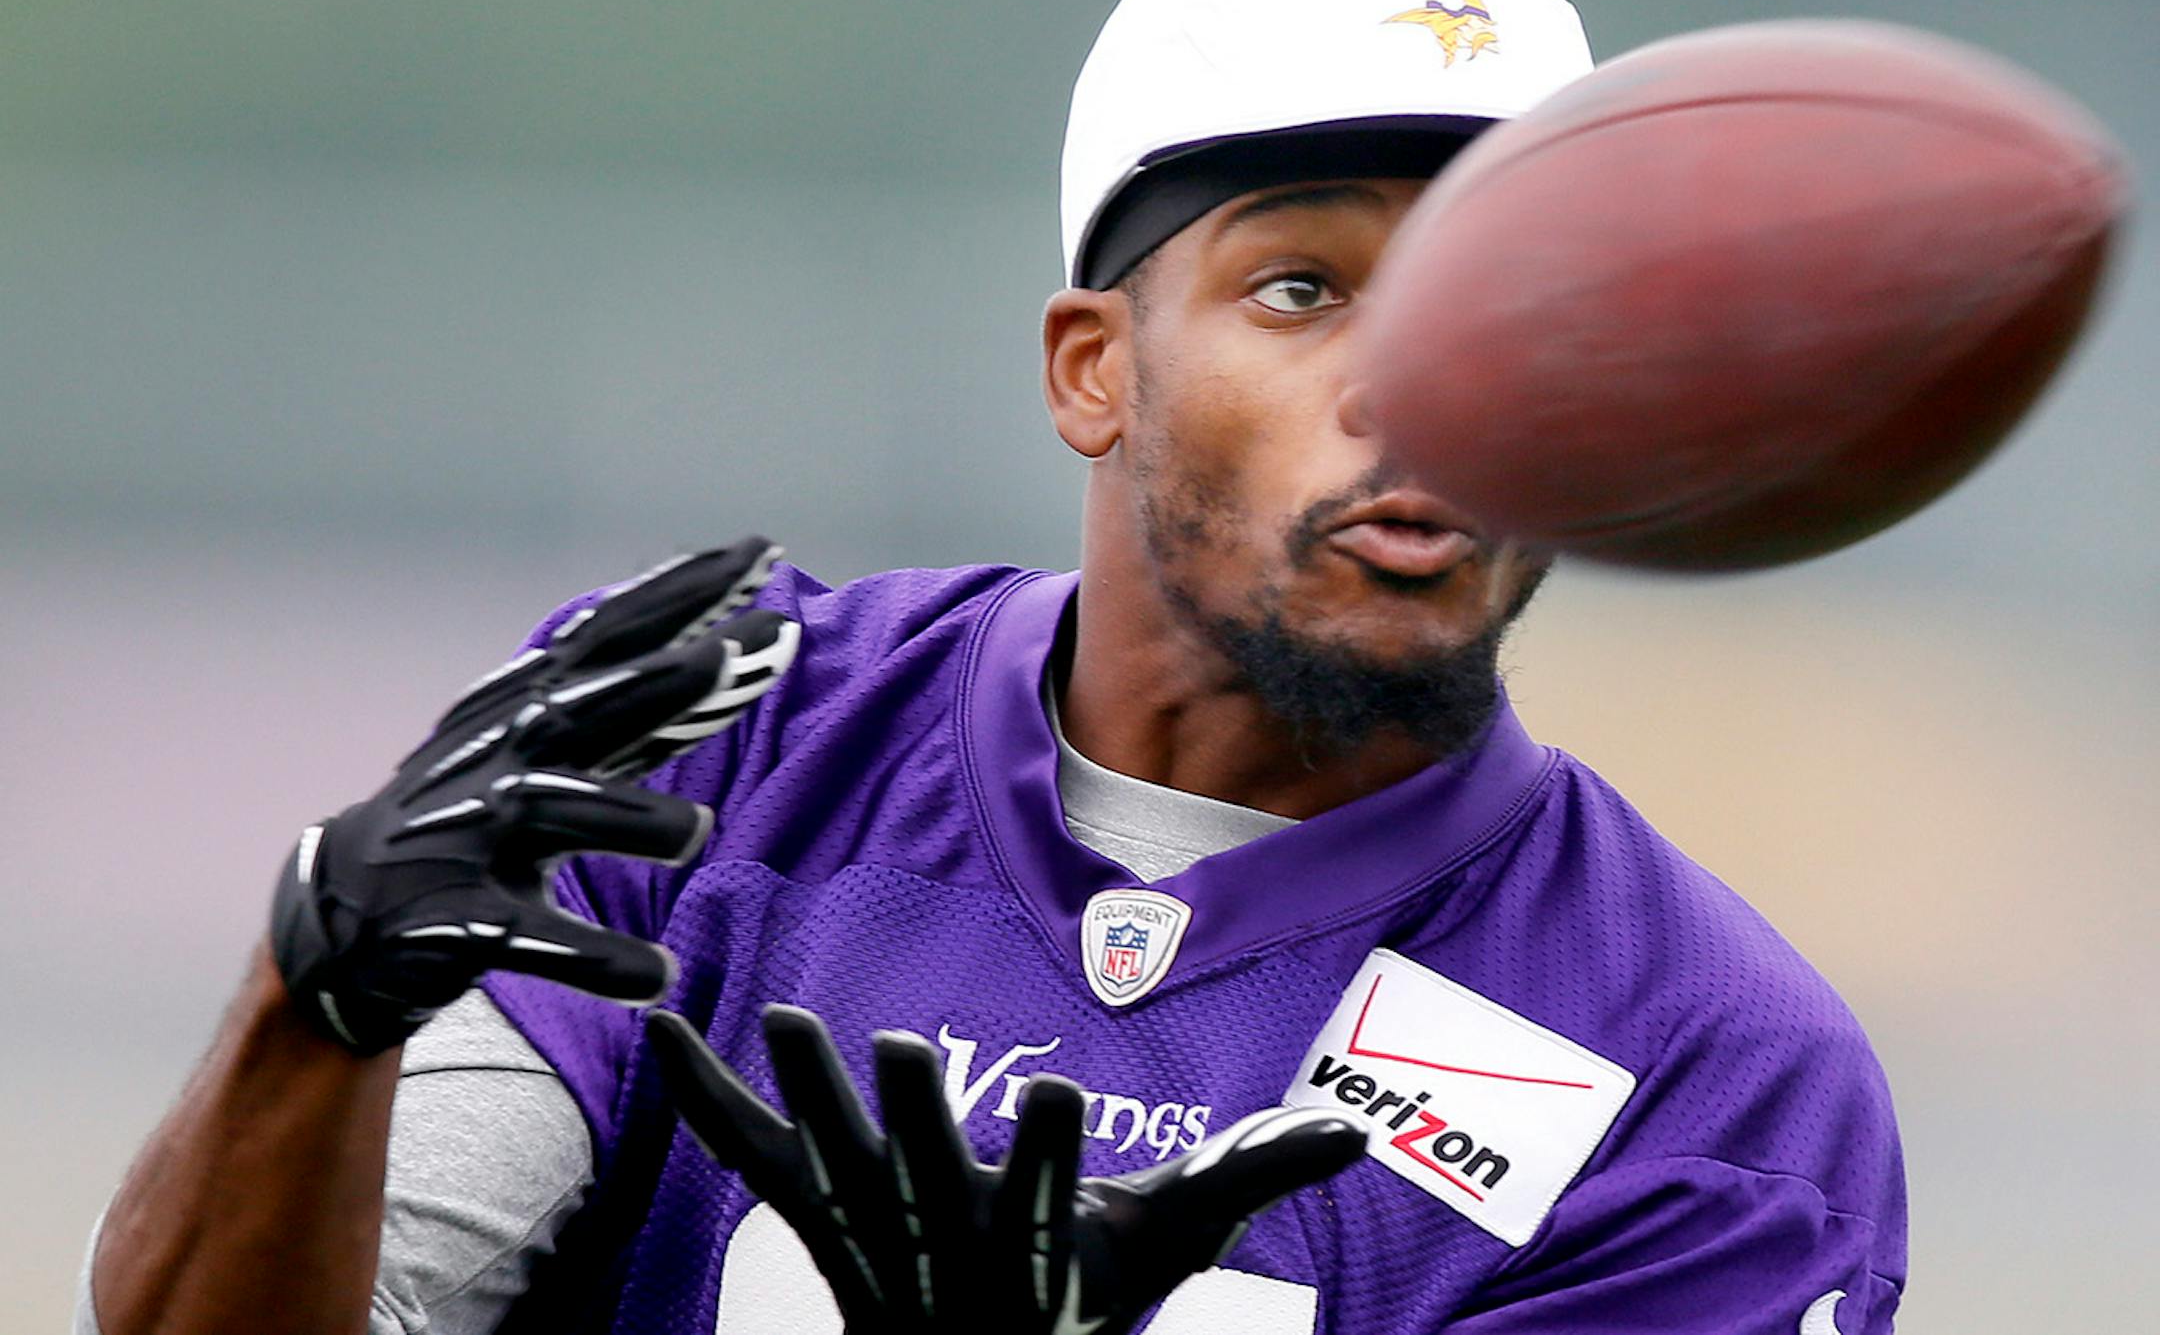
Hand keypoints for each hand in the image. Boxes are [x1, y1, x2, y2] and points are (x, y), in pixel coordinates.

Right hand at [268, 538, 798, 1054]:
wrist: (348, 912)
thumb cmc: (479, 817)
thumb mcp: (553, 752)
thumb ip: (641, 712)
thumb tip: (736, 653)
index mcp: (532, 711)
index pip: (614, 638)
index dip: (682, 597)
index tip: (760, 555)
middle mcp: (503, 758)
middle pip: (584, 706)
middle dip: (656, 680)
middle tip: (730, 655)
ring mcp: (476, 837)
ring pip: (554, 812)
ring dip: (629, 819)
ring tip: (698, 831)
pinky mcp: (462, 922)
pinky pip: (536, 941)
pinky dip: (597, 959)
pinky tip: (656, 976)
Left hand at [647, 1005, 1366, 1333]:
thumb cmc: (1081, 1298)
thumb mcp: (1168, 1247)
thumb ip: (1250, 1178)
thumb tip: (1354, 1134)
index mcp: (1027, 1243)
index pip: (1040, 1196)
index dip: (1041, 1152)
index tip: (1049, 1100)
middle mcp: (938, 1239)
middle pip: (922, 1172)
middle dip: (910, 1113)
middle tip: (897, 1047)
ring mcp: (867, 1227)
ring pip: (833, 1159)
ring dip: (808, 1096)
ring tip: (787, 1022)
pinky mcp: (814, 1210)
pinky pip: (752, 1155)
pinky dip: (707, 1098)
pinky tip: (663, 1031)